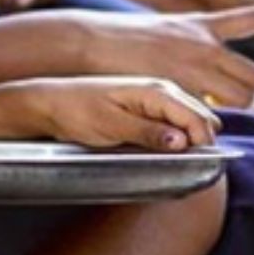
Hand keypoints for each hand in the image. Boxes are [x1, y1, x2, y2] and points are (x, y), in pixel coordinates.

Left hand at [20, 77, 221, 150]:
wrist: (51, 103)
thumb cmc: (77, 111)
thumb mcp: (111, 125)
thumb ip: (147, 132)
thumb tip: (183, 141)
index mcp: (155, 91)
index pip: (196, 116)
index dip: (202, 142)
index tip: (197, 163)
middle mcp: (161, 91)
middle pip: (200, 117)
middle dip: (201, 140)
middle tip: (184, 163)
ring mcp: (155, 99)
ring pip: (190, 120)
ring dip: (191, 139)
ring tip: (175, 158)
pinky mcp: (147, 110)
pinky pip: (175, 123)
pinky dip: (178, 136)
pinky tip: (166, 149)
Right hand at [77, 7, 253, 106]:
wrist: (91, 40)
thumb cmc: (123, 36)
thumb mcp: (166, 25)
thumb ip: (193, 38)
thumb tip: (209, 52)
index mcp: (202, 22)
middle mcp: (205, 43)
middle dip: (248, 92)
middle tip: (231, 99)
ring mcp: (195, 66)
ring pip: (241, 98)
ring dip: (233, 109)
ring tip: (212, 112)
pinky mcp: (181, 88)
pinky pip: (212, 114)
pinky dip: (209, 122)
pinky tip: (198, 123)